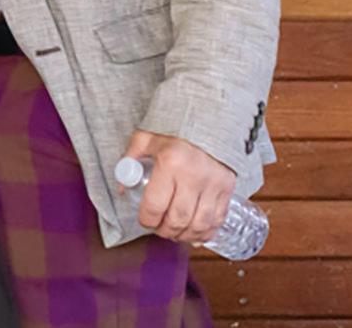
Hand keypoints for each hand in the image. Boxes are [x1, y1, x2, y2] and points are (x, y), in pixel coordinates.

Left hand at [121, 130, 237, 244]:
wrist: (210, 117)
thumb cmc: (176, 128)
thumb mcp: (146, 137)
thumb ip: (130, 160)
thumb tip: (123, 187)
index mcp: (170, 163)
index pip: (155, 205)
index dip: (147, 220)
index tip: (144, 221)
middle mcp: (194, 176)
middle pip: (178, 219)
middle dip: (165, 230)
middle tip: (158, 229)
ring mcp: (214, 184)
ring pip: (200, 224)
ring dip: (185, 235)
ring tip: (175, 233)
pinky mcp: (229, 189)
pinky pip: (218, 219)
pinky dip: (206, 232)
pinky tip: (195, 232)